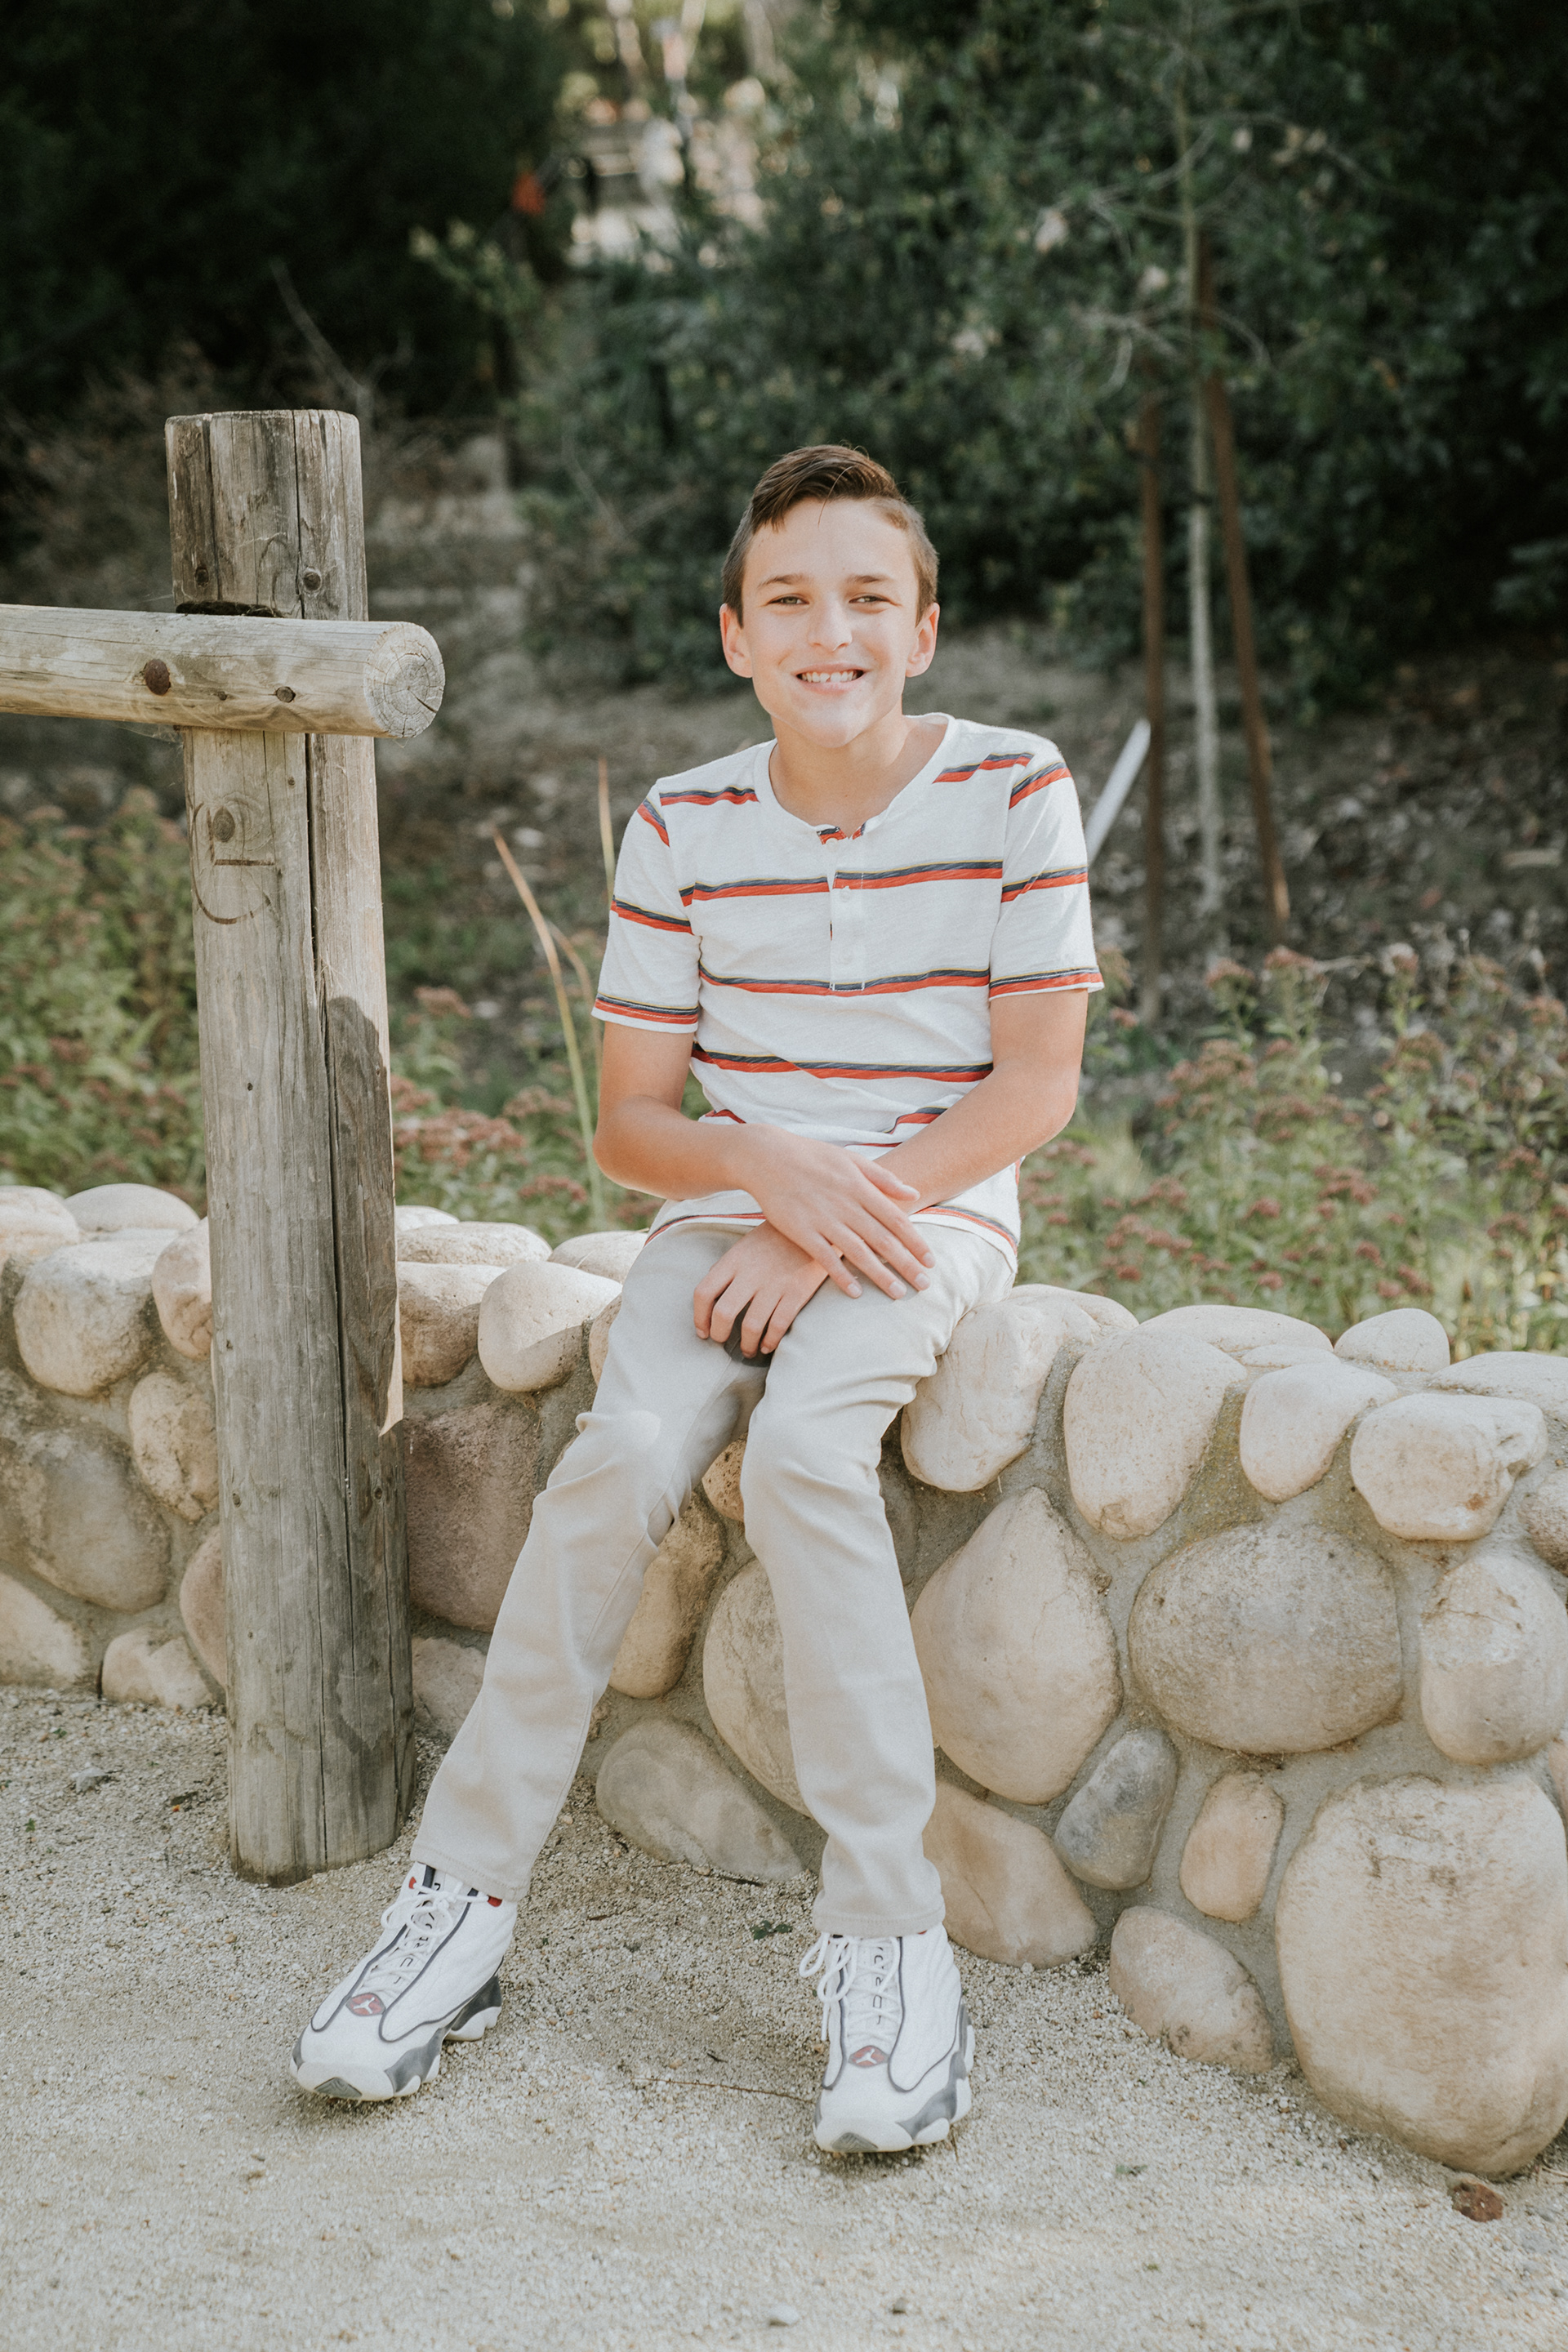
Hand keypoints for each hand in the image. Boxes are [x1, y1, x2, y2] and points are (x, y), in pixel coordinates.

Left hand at [693, 1227, 833, 1355]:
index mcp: (733, 1260)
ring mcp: (774, 1284)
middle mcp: (750, 1273)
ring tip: (748, 1350)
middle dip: (719, 1334)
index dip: (699, 1317)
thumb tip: (710, 1295)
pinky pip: (778, 1326)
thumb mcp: (745, 1246)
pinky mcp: (797, 1292)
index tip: (703, 1331)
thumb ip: (727, 1269)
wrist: (813, 1227)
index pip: (704, 1292)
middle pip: (723, 1313)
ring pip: (751, 1326)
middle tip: (722, 1341)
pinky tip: (767, 1345)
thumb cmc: (775, 1238)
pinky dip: (770, 1342)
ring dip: (746, 1345)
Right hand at [727, 1129, 933, 1299]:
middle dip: (906, 1264)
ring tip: (898, 1293)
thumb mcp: (851, 1158)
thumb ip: (883, 1178)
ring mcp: (822, 1218)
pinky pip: (825, 1257)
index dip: (915, 1241)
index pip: (896, 1219)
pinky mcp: (800, 1230)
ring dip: (880, 1275)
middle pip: (883, 1239)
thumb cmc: (812, 1156)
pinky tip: (856, 1292)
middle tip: (925, 1285)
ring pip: (858, 1252)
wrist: (766, 1156)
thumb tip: (913, 1192)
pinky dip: (841, 1275)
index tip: (931, 1260)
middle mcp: (845, 1204)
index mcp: (860, 1186)